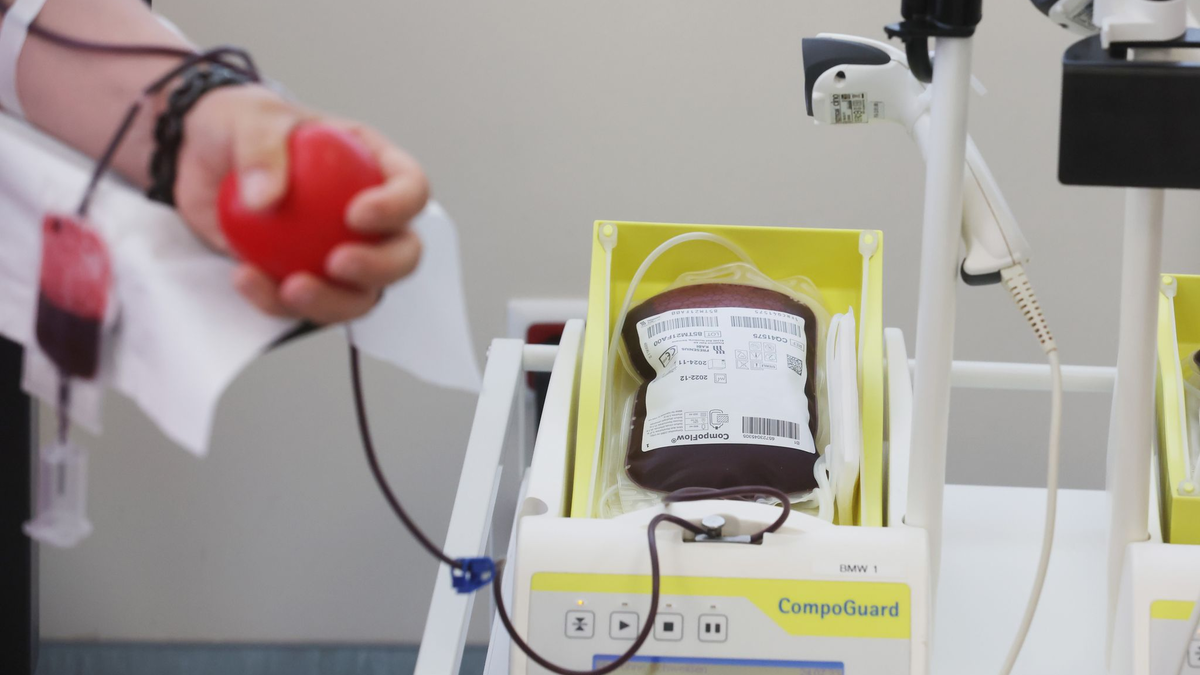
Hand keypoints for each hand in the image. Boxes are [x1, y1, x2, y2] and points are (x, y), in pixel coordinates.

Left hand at [173, 85, 426, 323]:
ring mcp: (340, 252)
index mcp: (372, 166)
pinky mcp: (306, 279)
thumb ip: (260, 149)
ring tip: (291, 288)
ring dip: (333, 301)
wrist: (202, 160)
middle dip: (380, 267)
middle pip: (402, 253)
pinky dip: (276, 302)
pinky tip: (246, 279)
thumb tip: (267, 198)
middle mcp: (369, 217)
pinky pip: (305, 304)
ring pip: (361, 294)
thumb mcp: (246, 118)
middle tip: (337, 263)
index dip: (397, 207)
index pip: (411, 189)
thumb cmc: (241, 128)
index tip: (355, 215)